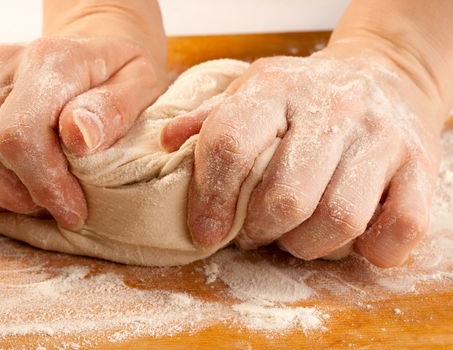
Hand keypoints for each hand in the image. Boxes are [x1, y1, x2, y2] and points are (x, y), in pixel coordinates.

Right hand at [0, 35, 165, 228]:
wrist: (92, 53)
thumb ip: (114, 109)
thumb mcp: (141, 86)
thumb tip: (77, 137)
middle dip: (10, 195)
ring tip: (26, 197)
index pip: (19, 135)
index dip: (43, 186)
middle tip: (49, 206)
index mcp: (49, 61)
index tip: (72, 212)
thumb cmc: (120, 76)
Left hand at [160, 44, 446, 266]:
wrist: (385, 73)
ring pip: (338, 220)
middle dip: (261, 230)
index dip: (211, 199)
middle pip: (286, 197)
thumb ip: (210, 118)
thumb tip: (167, 142)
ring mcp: (380, 138)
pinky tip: (350, 238)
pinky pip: (399, 229)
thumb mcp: (254, 90)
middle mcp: (332, 109)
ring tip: (295, 237)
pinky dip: (370, 249)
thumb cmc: (306, 93)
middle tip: (254, 232)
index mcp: (277, 89)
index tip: (204, 232)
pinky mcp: (419, 165)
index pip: (231, 145)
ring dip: (307, 245)